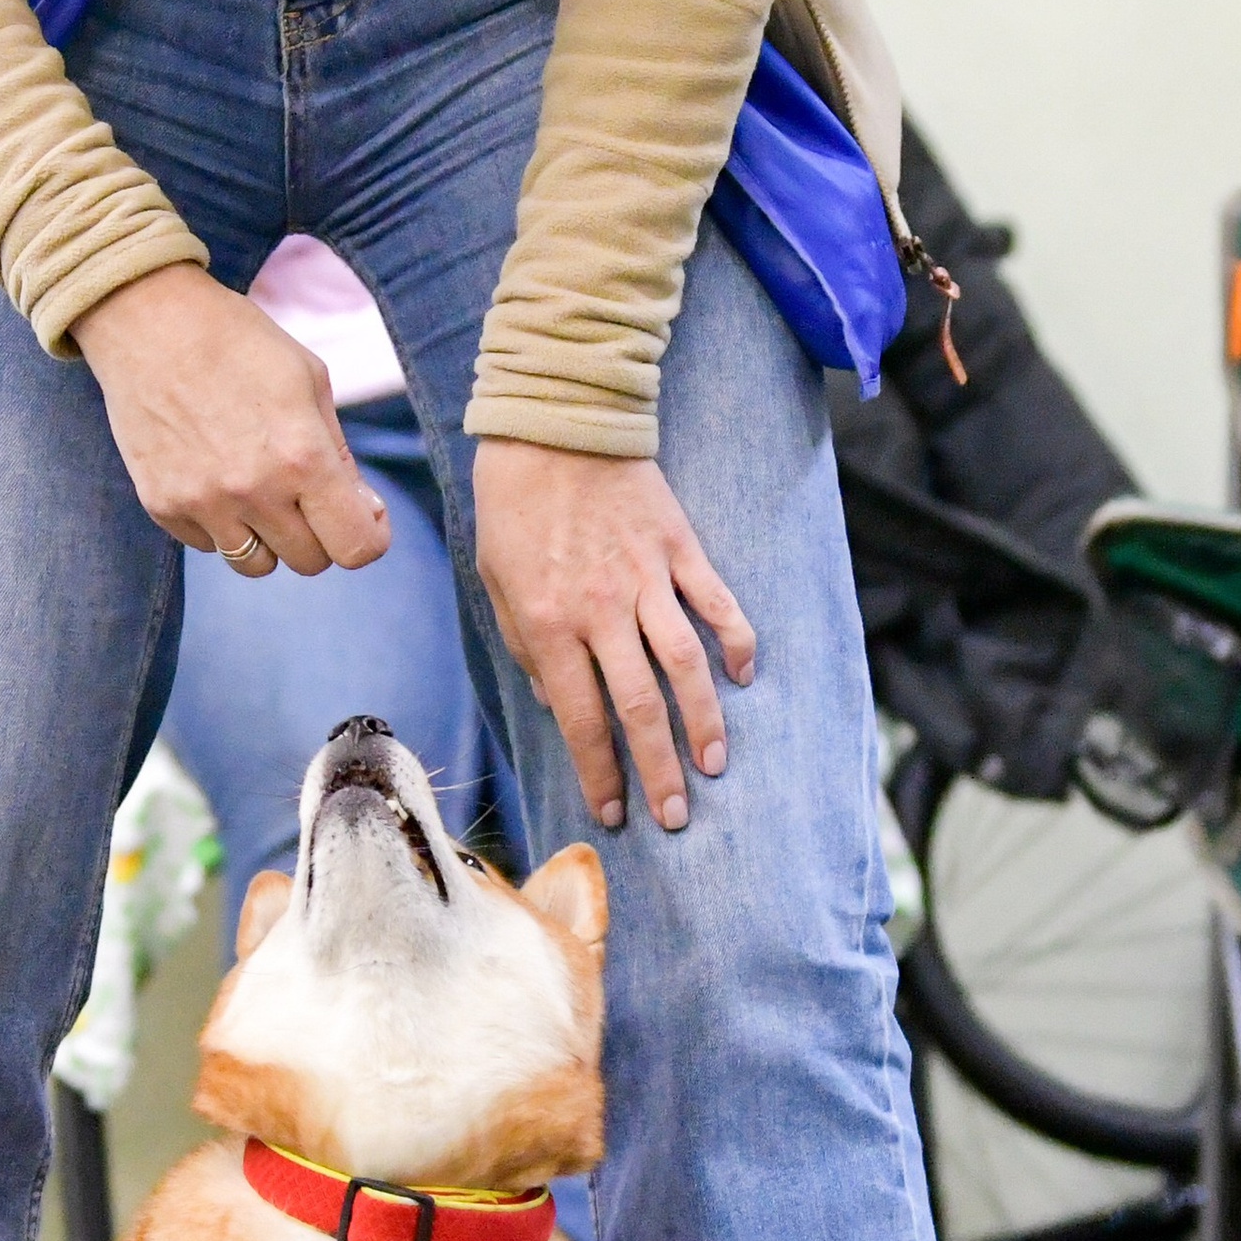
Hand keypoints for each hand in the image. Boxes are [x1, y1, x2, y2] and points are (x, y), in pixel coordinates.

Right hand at [72, 266, 389, 576]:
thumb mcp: (310, 380)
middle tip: (303, 490)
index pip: (356, 547)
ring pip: (256, 566)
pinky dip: (219, 524)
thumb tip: (366, 512)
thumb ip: (340, 454)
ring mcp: (202, 503)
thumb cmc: (239, 341)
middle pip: (310, 562)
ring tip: (258, 490)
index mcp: (302, 457)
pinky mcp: (162, 506)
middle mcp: (253, 491)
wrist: (147, 321)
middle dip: (318, 532)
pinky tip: (213, 474)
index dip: (368, 534)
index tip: (362, 512)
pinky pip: (207, 545)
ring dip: (268, 539)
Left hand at [473, 440, 754, 833]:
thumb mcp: (495, 580)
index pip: (580, 717)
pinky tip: (746, 677)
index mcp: (550, 623)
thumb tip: (553, 700)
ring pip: (686, 666)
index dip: (600, 772)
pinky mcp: (679, 548)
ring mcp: (646, 578)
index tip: (613, 813)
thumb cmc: (514, 504)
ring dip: (705, 722)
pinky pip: (717, 603)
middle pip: (640, 707)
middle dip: (659, 770)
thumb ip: (526, 644)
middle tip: (677, 815)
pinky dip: (737, 641)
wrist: (553, 424)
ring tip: (715, 765)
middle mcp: (602, 610)